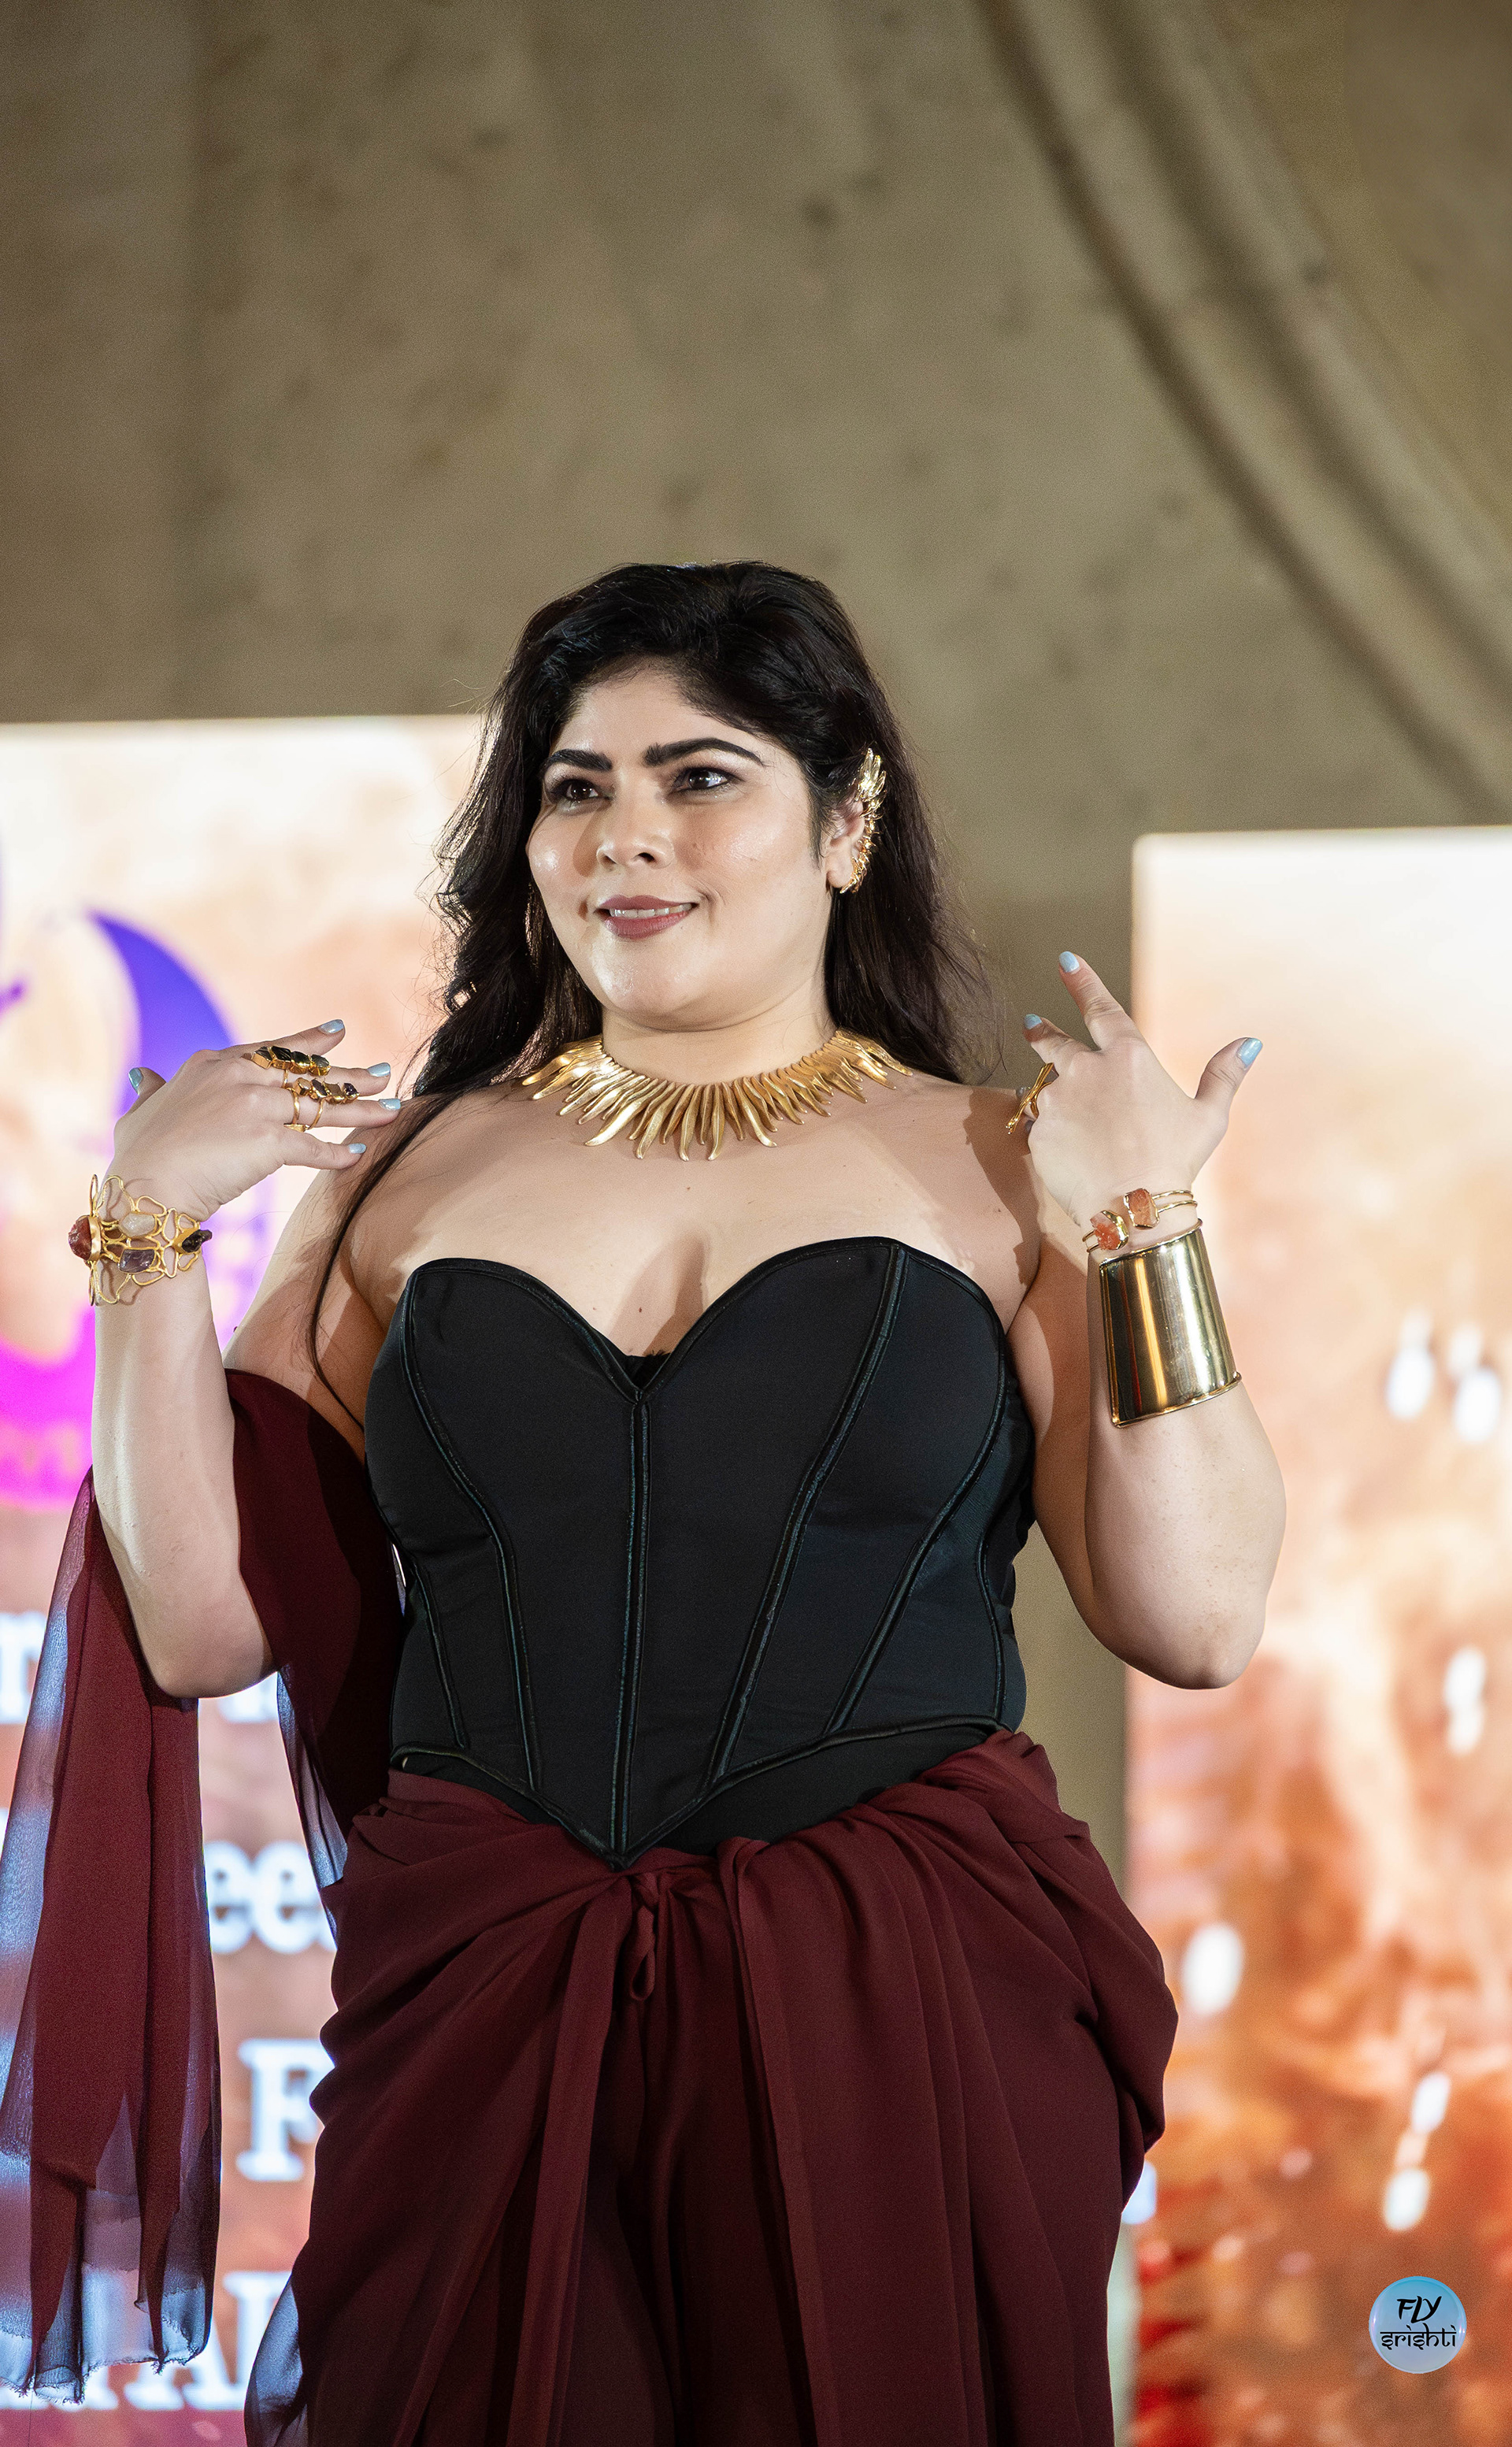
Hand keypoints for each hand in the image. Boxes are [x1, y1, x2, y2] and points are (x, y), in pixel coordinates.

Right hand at [108, 1022, 401, 1218]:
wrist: (146, 1187)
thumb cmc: (139, 1155)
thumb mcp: (142, 1112)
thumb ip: (150, 1090)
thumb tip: (143, 1076)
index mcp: (213, 1065)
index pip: (272, 1050)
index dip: (309, 1043)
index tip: (338, 1032)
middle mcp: (240, 1078)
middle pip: (308, 1075)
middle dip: (351, 1076)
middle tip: (384, 1073)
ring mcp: (257, 1107)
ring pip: (322, 1107)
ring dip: (362, 1110)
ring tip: (393, 1108)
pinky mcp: (270, 1142)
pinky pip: (314, 1147)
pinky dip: (338, 1154)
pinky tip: (360, 1157)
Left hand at [1019, 955, 1260, 1233]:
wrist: (1133, 1207)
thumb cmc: (1176, 1161)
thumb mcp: (1208, 1117)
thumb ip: (1223, 1075)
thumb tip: (1250, 1043)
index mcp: (1128, 1057)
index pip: (1099, 1008)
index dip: (1082, 982)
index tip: (1065, 961)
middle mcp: (1086, 1071)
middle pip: (1053, 1042)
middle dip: (1041, 1029)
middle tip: (1031, 1021)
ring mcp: (1057, 1101)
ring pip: (1044, 1088)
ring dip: (1051, 1092)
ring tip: (1062, 1109)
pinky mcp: (1038, 1132)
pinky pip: (1038, 1125)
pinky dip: (1049, 1131)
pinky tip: (1066, 1150)